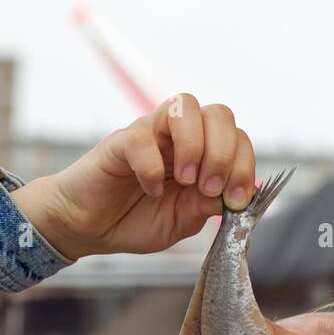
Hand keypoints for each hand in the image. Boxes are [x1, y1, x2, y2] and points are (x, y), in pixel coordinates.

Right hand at [11, 93, 255, 259]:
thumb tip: (235, 198)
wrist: (89, 228)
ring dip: (195, 145)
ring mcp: (151, 135)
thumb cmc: (134, 220)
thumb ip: (204, 209)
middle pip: (219, 114)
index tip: (236, 200)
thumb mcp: (180, 223)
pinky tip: (150, 189)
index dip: (244, 165)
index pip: (236, 139)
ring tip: (186, 181)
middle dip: (224, 153)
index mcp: (200, 155)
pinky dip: (152, 166)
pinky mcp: (121, 142)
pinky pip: (142, 137)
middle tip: (209, 188)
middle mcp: (179, 138)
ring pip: (185, 107)